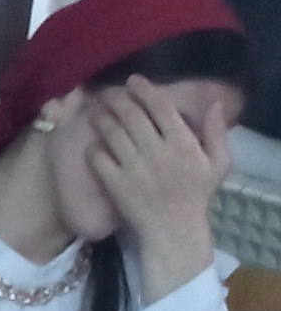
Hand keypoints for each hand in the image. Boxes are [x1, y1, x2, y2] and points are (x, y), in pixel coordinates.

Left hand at [84, 77, 229, 292]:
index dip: (145, 91)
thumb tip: (216, 103)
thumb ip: (217, 132)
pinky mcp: (116, 185)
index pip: (161, 108)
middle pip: (133, 117)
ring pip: (114, 134)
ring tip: (96, 110)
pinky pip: (100, 160)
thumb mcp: (219, 163)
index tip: (134, 81)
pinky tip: (91, 141)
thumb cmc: (196, 195)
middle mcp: (157, 151)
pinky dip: (94, 148)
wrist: (173, 229)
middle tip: (109, 92)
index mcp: (183, 143)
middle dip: (118, 100)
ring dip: (103, 119)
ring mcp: (134, 168)